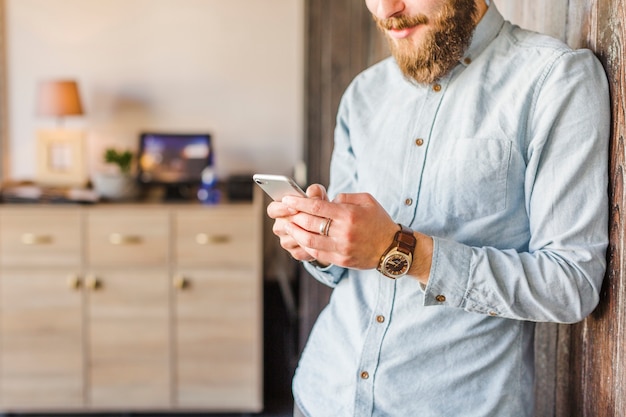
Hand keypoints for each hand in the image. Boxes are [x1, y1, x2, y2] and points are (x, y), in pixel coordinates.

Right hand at [266, 184, 328, 262]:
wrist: (327, 227)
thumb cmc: (318, 208)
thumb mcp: (318, 197)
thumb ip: (315, 191)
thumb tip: (312, 194)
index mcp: (280, 211)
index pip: (272, 210)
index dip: (281, 209)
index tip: (294, 207)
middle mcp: (280, 226)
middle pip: (280, 226)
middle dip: (296, 223)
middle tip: (310, 219)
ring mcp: (286, 241)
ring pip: (291, 240)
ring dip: (304, 235)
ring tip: (318, 230)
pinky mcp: (294, 253)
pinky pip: (300, 251)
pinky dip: (310, 247)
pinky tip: (319, 241)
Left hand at [280, 190, 399, 269]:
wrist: (393, 248)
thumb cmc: (379, 221)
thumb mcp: (367, 201)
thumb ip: (345, 197)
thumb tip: (326, 200)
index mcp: (349, 215)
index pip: (317, 207)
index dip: (299, 203)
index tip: (286, 200)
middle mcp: (344, 232)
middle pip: (310, 224)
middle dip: (294, 217)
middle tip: (285, 212)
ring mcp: (342, 248)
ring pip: (310, 241)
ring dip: (296, 233)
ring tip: (289, 226)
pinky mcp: (341, 260)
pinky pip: (318, 254)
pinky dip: (306, 246)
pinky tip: (301, 239)